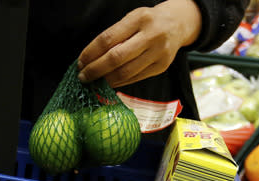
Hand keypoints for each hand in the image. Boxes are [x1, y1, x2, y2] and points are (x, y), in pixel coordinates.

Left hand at [77, 0, 201, 87]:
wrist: (178, 24)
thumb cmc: (148, 21)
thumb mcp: (132, 19)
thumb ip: (115, 35)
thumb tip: (91, 59)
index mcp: (139, 19)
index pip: (108, 39)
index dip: (91, 53)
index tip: (80, 63)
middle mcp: (151, 36)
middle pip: (116, 58)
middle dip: (96, 70)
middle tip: (83, 77)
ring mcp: (158, 53)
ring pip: (126, 72)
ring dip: (106, 80)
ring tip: (94, 82)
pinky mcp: (161, 67)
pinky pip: (135, 78)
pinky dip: (120, 82)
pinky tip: (110, 82)